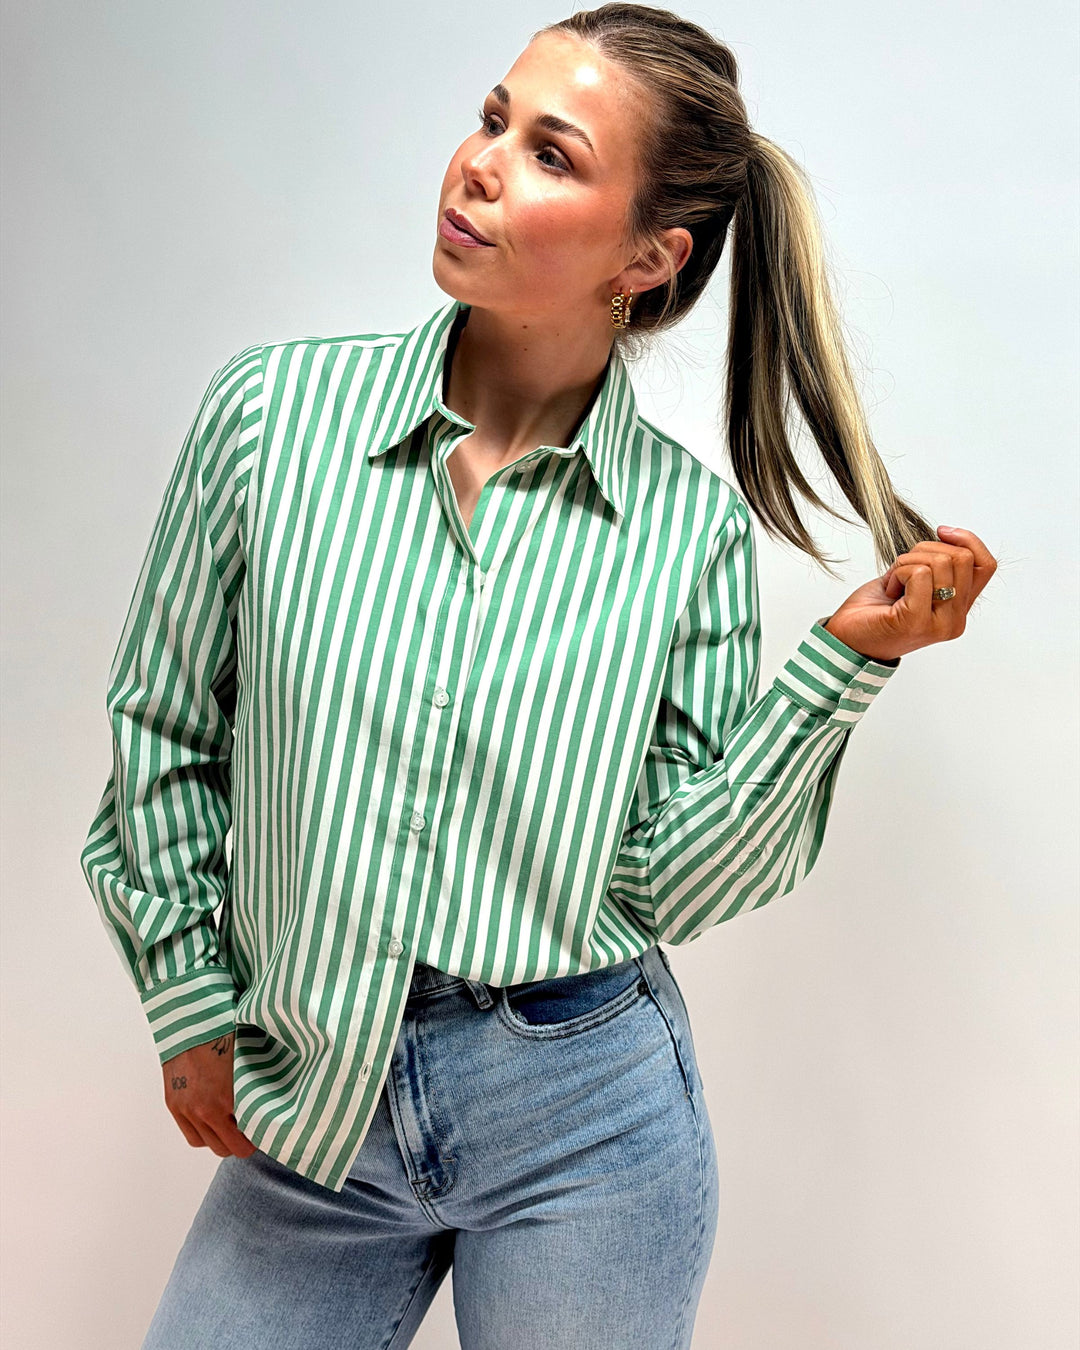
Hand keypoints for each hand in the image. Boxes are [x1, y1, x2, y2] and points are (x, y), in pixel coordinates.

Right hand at [162, 1031, 256, 1158]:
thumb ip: (254, 1088)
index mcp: (226, 1098)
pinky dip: (204, 1134)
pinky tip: (214, 1121)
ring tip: (232, 1126)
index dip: (258, 1138)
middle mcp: (205, 1110)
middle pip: (227, 1148)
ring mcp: (187, 1109)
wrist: (190, 1020)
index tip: (265, 1131)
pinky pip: (192, 1135)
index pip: (246, 1139)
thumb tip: (270, 1103)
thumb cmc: (224, 1032)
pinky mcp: (174, 1105)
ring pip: (209, 1145)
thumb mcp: (248, 1060)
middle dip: (241, 1143)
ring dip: (222, 1140)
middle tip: (251, 1131)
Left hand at [823, 526, 997, 662]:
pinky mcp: (916, 621)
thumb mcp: (914, 582)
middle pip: (962, 558)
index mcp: (959, 610)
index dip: (967, 540)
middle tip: (903, 570)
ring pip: (940, 562)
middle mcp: (955, 620)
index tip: (941, 531)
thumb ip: (938, 568)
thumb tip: (948, 537)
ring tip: (894, 583)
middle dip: (925, 551)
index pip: (986, 566)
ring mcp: (938, 623)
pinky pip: (919, 573)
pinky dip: (898, 572)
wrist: (846, 639)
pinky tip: (889, 590)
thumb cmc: (876, 611)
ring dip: (907, 562)